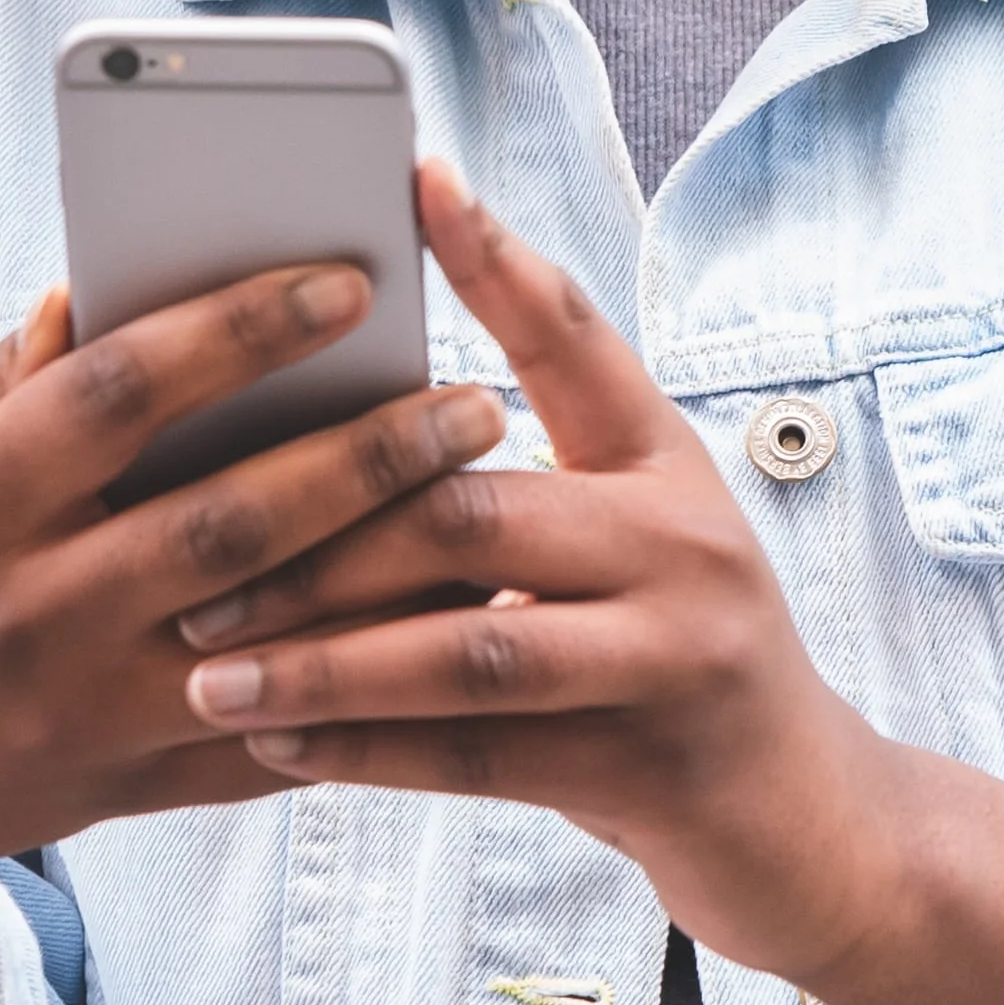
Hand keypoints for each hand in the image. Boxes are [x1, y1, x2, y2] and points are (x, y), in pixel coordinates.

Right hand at [0, 253, 503, 1004]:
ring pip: (275, 638)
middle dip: (363, 456)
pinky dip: (372, 674)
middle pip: (224, 526)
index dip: (235, 332)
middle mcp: (26, 615)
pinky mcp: (138, 777)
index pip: (112, 397)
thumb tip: (102, 281)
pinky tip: (458, 611)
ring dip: (395, 567)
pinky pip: (278, 725)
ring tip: (493, 490)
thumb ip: (3, 379)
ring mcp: (87, 710)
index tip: (351, 278)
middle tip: (476, 398)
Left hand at [167, 161, 909, 972]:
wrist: (809, 822)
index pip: (575, 339)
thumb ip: (524, 496)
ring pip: (464, 646)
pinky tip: (273, 745)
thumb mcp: (634, 550)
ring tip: (205, 667)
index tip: (417, 182)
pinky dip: (362, 750)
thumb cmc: (674, 666)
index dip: (498, 259)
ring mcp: (673, 655)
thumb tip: (344, 444)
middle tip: (194, 555)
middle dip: (318, 536)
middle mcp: (684, 542)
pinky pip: (476, 756)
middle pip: (475, 508)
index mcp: (669, 465)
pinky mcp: (649, 766)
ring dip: (319, 658)